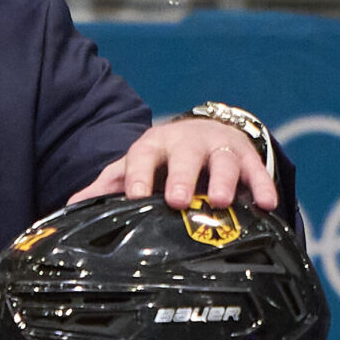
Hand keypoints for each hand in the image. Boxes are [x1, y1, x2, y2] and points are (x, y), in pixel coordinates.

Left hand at [70, 118, 279, 210]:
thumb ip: (107, 186)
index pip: (143, 156)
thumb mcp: (134, 166)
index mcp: (153, 145)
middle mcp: (186, 142)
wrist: (200, 131)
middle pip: (185, 156)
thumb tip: (71, 207)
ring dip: (224, 181)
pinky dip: (263, 185)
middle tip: (178, 200)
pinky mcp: (246, 154)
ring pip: (224, 160)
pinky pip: (257, 169)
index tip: (137, 197)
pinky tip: (267, 205)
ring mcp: (218, 146)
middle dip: (182, 177)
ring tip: (223, 202)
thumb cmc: (161, 159)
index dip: (139, 176)